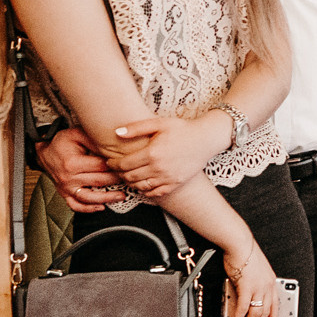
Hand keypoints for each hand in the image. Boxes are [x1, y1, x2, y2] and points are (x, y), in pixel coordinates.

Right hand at [36, 127, 123, 210]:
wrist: (44, 153)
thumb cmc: (62, 143)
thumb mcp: (77, 135)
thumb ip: (95, 141)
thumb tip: (113, 148)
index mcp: (73, 163)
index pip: (101, 166)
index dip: (116, 166)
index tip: (128, 165)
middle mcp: (69, 178)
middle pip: (99, 182)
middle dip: (117, 181)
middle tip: (131, 179)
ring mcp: (66, 188)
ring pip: (89, 197)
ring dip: (107, 198)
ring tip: (122, 196)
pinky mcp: (64, 194)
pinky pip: (75, 205)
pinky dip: (88, 209)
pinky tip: (101, 207)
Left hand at [101, 112, 228, 199]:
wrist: (206, 139)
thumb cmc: (183, 129)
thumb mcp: (159, 123)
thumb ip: (136, 128)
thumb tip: (116, 133)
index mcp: (151, 153)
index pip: (124, 164)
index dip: (113, 164)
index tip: (110, 161)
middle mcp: (158, 168)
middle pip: (130, 177)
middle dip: (120, 174)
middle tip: (117, 169)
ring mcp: (167, 177)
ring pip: (140, 186)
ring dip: (131, 183)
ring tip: (129, 176)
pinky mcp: (175, 183)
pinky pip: (155, 192)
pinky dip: (145, 191)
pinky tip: (143, 184)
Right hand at [220, 237, 278, 316]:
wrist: (240, 244)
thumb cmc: (244, 254)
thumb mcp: (255, 271)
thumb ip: (253, 284)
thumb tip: (244, 298)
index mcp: (271, 281)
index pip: (275, 305)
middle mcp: (267, 286)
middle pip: (265, 312)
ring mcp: (258, 287)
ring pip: (255, 313)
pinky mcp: (246, 287)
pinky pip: (243, 308)